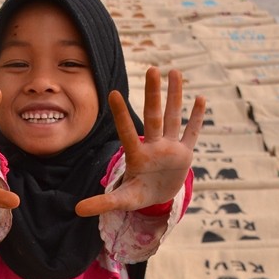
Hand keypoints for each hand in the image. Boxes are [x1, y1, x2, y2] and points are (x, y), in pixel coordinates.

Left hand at [75, 68, 205, 216]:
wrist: (157, 197)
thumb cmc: (137, 195)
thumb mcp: (122, 200)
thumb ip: (102, 203)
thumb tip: (77, 210)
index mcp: (137, 156)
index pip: (127, 133)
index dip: (121, 115)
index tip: (113, 93)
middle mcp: (153, 146)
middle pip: (154, 117)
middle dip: (153, 94)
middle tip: (152, 68)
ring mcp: (169, 147)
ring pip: (173, 118)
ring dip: (175, 96)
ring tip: (174, 72)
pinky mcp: (184, 153)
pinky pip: (191, 133)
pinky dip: (197, 118)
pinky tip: (200, 98)